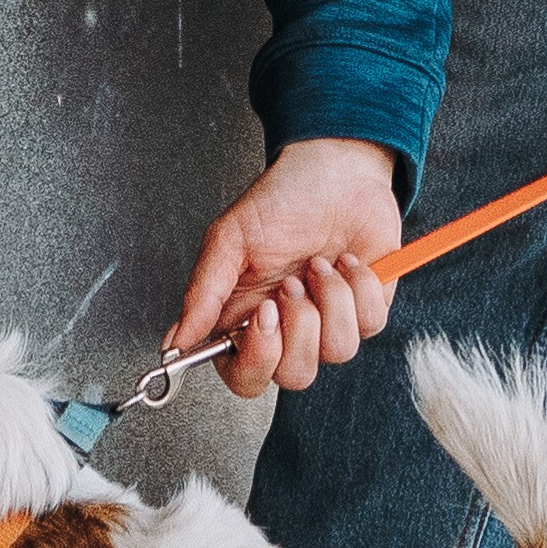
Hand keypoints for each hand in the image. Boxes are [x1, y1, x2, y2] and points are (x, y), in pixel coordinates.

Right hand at [165, 138, 403, 398]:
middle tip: (292, 284)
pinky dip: (359, 286)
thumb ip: (203, 294)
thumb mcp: (230, 240)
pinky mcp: (367, 310)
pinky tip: (348, 261)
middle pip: (294, 376)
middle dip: (299, 328)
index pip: (245, 377)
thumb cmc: (280, 200)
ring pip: (338, 352)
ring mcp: (329, 323)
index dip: (256, 361)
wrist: (336, 171)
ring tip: (320, 263)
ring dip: (330, 299)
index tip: (263, 316)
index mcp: (246, 320)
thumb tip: (176, 341)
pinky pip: (370, 324)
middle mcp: (288, 330)